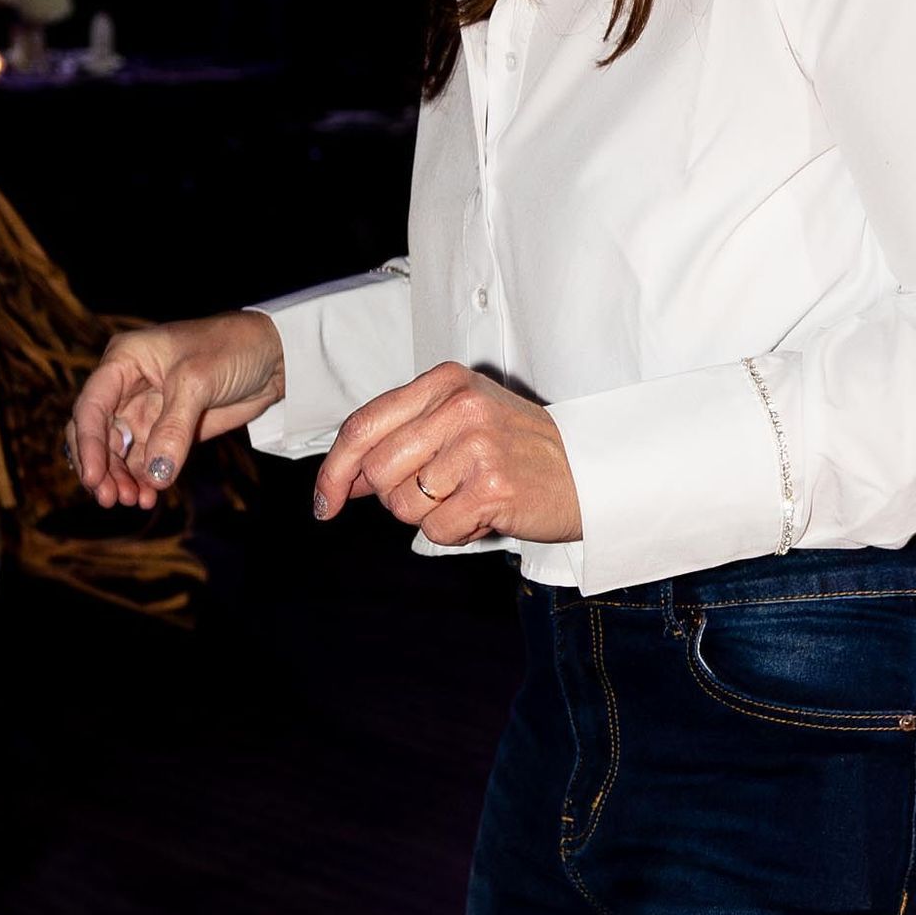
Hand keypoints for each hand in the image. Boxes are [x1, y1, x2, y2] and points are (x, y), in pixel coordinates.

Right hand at [68, 311, 283, 509]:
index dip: (88, 444)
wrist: (274, 356)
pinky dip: (144, 479)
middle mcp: (127, 386)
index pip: (92, 406)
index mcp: (124, 361)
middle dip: (102, 467)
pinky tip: (150, 495)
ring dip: (122, 478)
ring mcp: (146, 410)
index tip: (93, 478)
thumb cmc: (231, 348)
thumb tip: (155, 475)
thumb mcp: (197, 382)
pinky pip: (146, 460)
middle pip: (99, 433)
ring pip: (119, 452)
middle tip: (111, 499)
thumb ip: (174, 428)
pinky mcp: (168, 431)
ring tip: (134, 500)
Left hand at [314, 362, 581, 546]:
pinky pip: (435, 530)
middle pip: (377, 471)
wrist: (590, 472)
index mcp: (445, 382)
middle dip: (396, 495)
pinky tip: (484, 512)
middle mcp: (459, 406)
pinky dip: (454, 532)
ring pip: (403, 505)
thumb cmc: (520, 451)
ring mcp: (477, 445)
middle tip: (439, 493)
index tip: (325, 503)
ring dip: (429, 514)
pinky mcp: (492, 487)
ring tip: (470, 496)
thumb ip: (402, 439)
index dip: (334, 471)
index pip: (362, 426)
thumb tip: (343, 479)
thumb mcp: (461, 422)